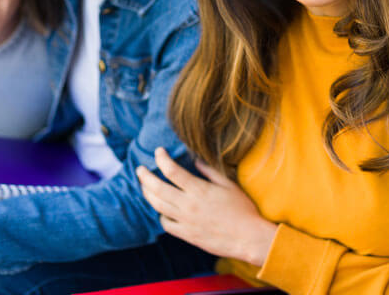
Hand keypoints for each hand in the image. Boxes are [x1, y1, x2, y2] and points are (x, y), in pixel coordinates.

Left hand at [137, 148, 276, 266]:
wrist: (248, 238)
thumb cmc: (242, 209)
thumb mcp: (228, 184)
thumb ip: (209, 171)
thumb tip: (195, 160)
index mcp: (199, 190)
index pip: (171, 170)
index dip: (161, 158)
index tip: (158, 151)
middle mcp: (188, 205)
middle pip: (157, 188)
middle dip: (145, 176)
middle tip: (140, 169)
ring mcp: (186, 221)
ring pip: (158, 205)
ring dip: (147, 194)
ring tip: (145, 186)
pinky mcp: (187, 235)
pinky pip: (166, 224)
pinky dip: (160, 214)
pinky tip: (162, 209)